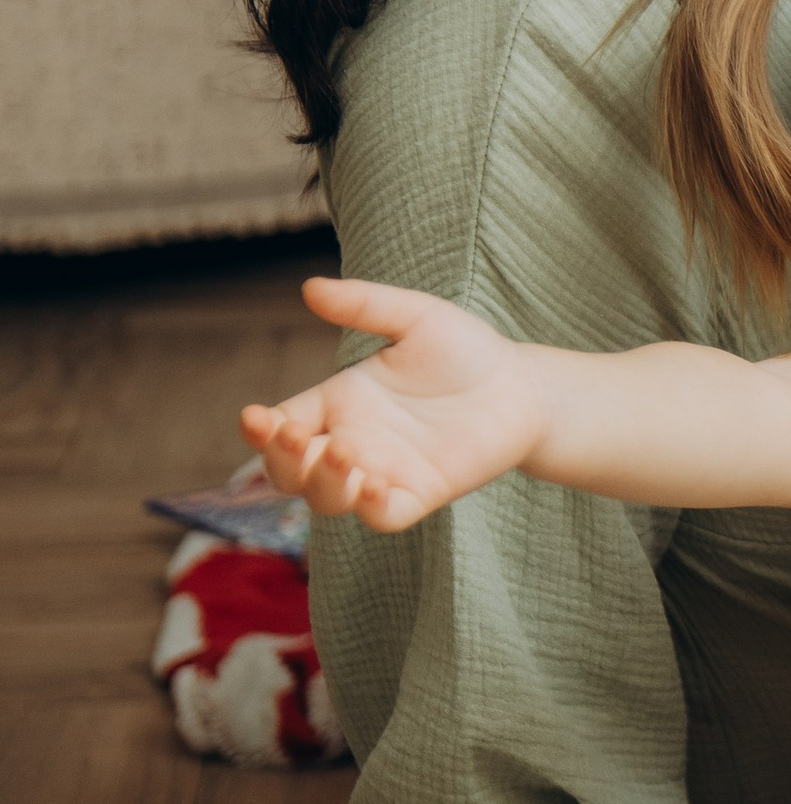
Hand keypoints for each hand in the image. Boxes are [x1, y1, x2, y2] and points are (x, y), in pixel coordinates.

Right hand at [242, 275, 551, 531]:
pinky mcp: (419, 494)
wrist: (522, 385)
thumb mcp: (415, 317)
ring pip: (327, 499)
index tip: (256, 418)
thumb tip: (310, 288)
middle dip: (282, 460)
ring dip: (323, 483)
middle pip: (290, 471)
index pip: (281, 425)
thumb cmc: (465, 350)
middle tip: (295, 436)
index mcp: (339, 402)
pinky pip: (382, 516)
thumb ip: (366, 305)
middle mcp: (351, 442)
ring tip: (344, 453)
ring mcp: (383, 473)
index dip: (261, 429)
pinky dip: (369, 507)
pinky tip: (374, 485)